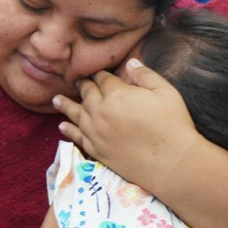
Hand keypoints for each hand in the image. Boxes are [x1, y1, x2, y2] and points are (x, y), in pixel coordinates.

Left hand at [52, 59, 202, 195]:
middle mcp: (100, 111)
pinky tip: (62, 126)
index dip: (100, 73)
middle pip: (86, 93)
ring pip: (75, 114)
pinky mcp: (97, 150)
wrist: (171, 163)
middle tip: (76, 81)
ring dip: (65, 105)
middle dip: (82, 85)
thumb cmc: (172, 125)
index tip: (97, 72)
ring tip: (55, 99)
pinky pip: (77, 137)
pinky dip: (68, 130)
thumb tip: (130, 63)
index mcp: (117, 94)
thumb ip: (145, 75)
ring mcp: (96, 132)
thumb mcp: (165, 92)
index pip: (102, 78)